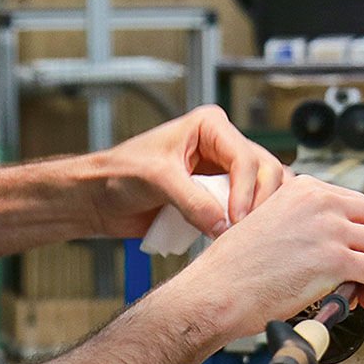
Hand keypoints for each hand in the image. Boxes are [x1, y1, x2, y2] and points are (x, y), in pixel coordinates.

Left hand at [84, 105, 286, 239]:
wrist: (99, 198)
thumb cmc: (119, 173)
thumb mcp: (157, 180)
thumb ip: (193, 201)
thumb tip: (224, 226)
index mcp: (210, 127)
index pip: (245, 157)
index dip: (246, 190)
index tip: (235, 219)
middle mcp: (222, 146)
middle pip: (264, 171)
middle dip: (259, 201)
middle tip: (244, 229)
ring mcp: (222, 173)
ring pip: (262, 190)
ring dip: (259, 212)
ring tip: (245, 234)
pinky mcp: (218, 198)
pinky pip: (246, 209)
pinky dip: (249, 223)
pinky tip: (241, 237)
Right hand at [166, 174, 363, 340]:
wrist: (218, 289)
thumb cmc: (235, 267)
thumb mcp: (269, 222)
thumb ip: (304, 222)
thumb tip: (335, 241)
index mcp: (304, 189)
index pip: (359, 203)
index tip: (360, 252)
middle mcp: (320, 201)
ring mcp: (329, 228)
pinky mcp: (335, 260)